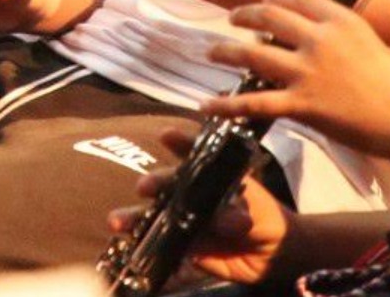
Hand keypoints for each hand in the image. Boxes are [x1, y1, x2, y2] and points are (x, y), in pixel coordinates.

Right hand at [107, 128, 295, 285]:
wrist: (274, 254)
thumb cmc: (267, 218)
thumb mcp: (258, 211)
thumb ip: (241, 212)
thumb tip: (230, 221)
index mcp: (212, 176)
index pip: (195, 155)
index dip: (180, 144)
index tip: (166, 135)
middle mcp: (195, 194)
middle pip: (169, 186)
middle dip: (155, 184)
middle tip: (143, 187)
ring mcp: (188, 220)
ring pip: (157, 216)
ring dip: (135, 218)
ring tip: (115, 221)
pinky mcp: (187, 246)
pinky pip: (165, 247)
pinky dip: (146, 247)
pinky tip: (129, 246)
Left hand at [204, 0, 389, 162]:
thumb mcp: (380, 48)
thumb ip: (355, 40)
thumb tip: (346, 42)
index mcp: (342, 21)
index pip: (299, 0)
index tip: (265, 0)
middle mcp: (319, 39)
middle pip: (270, 17)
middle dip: (246, 15)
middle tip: (233, 18)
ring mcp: (306, 71)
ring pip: (253, 54)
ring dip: (227, 51)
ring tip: (211, 51)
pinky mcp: (301, 104)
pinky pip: (254, 103)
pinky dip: (226, 104)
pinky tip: (207, 104)